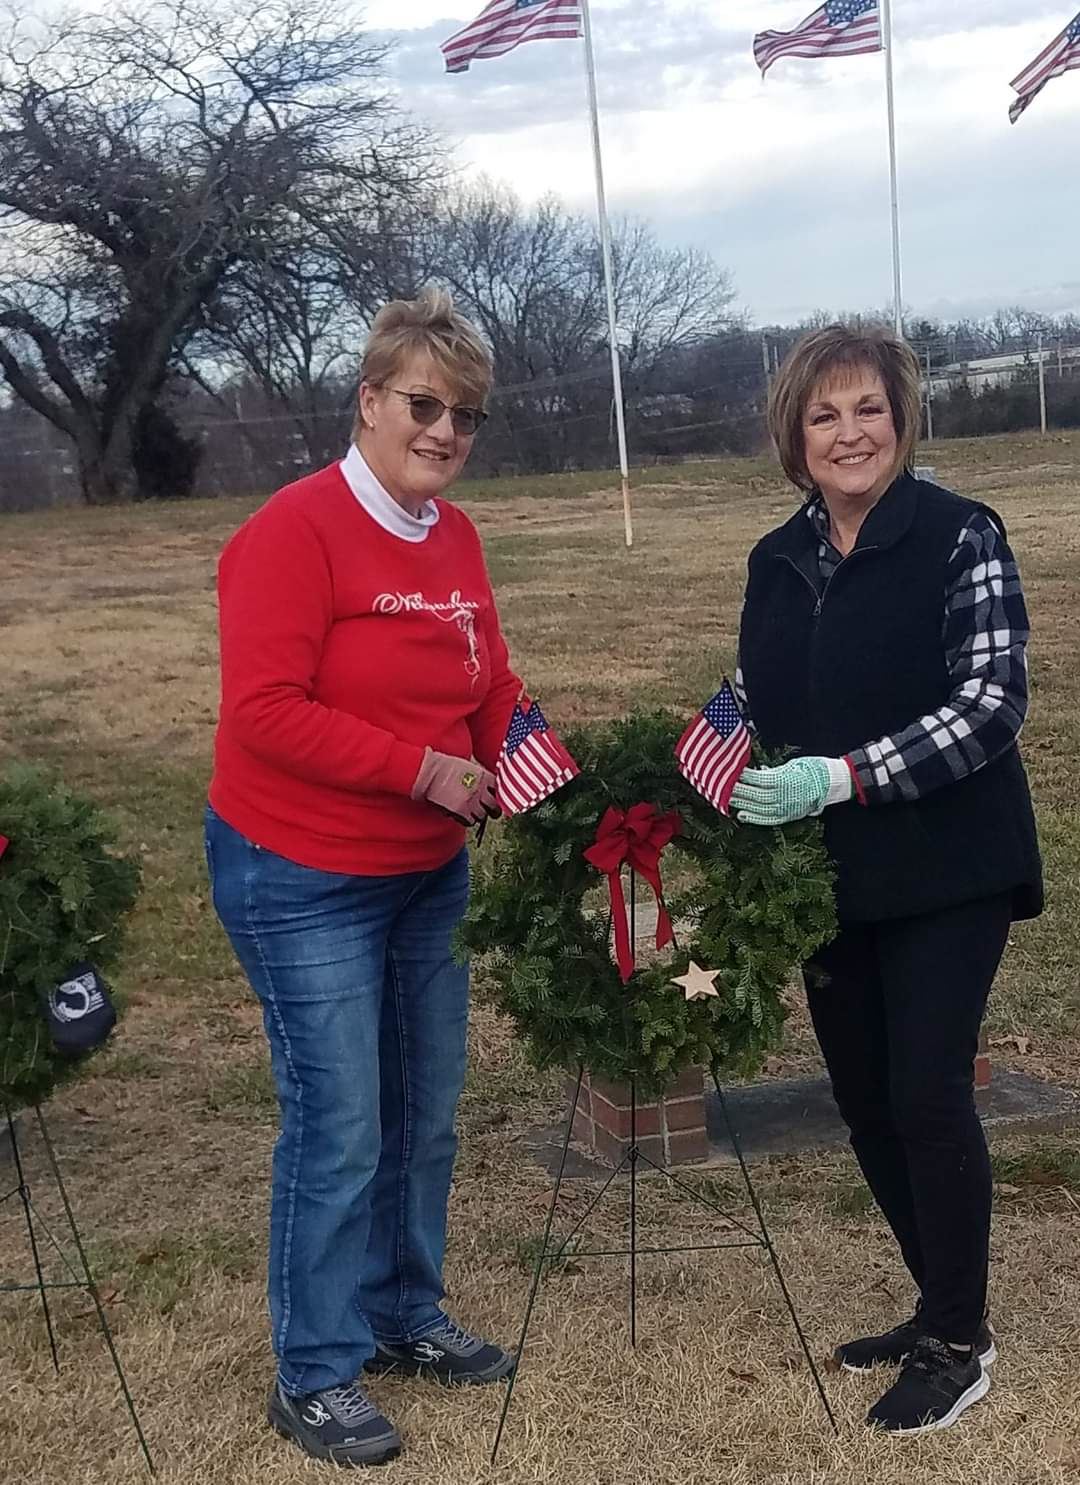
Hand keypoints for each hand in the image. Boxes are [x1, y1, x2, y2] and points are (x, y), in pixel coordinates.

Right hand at [411, 749, 499, 824]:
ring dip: (477, 815)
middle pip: (495, 807)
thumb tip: (484, 789)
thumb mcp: (468, 767)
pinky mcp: (462, 811)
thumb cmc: (444, 767)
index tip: (492, 798)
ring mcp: (472, 801)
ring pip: (482, 816)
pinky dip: (467, 820)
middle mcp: (481, 790)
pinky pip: (470, 822)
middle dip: (493, 810)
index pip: (500, 790)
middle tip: (488, 812)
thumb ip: (479, 778)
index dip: (496, 796)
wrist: (429, 773)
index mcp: (484, 776)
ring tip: (468, 811)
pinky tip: (461, 815)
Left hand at [728, 757, 851, 825]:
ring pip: (758, 808)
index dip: (742, 777)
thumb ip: (774, 770)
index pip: (757, 779)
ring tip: (726, 799)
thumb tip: (757, 771)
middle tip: (720, 787)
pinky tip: (741, 815)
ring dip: (741, 803)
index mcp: (784, 779)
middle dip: (736, 791)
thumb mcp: (792, 764)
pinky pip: (768, 819)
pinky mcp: (788, 815)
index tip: (729, 773)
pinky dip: (754, 818)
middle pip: (754, 795)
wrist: (833, 783)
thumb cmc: (814, 769)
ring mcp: (785, 808)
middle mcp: (783, 796)